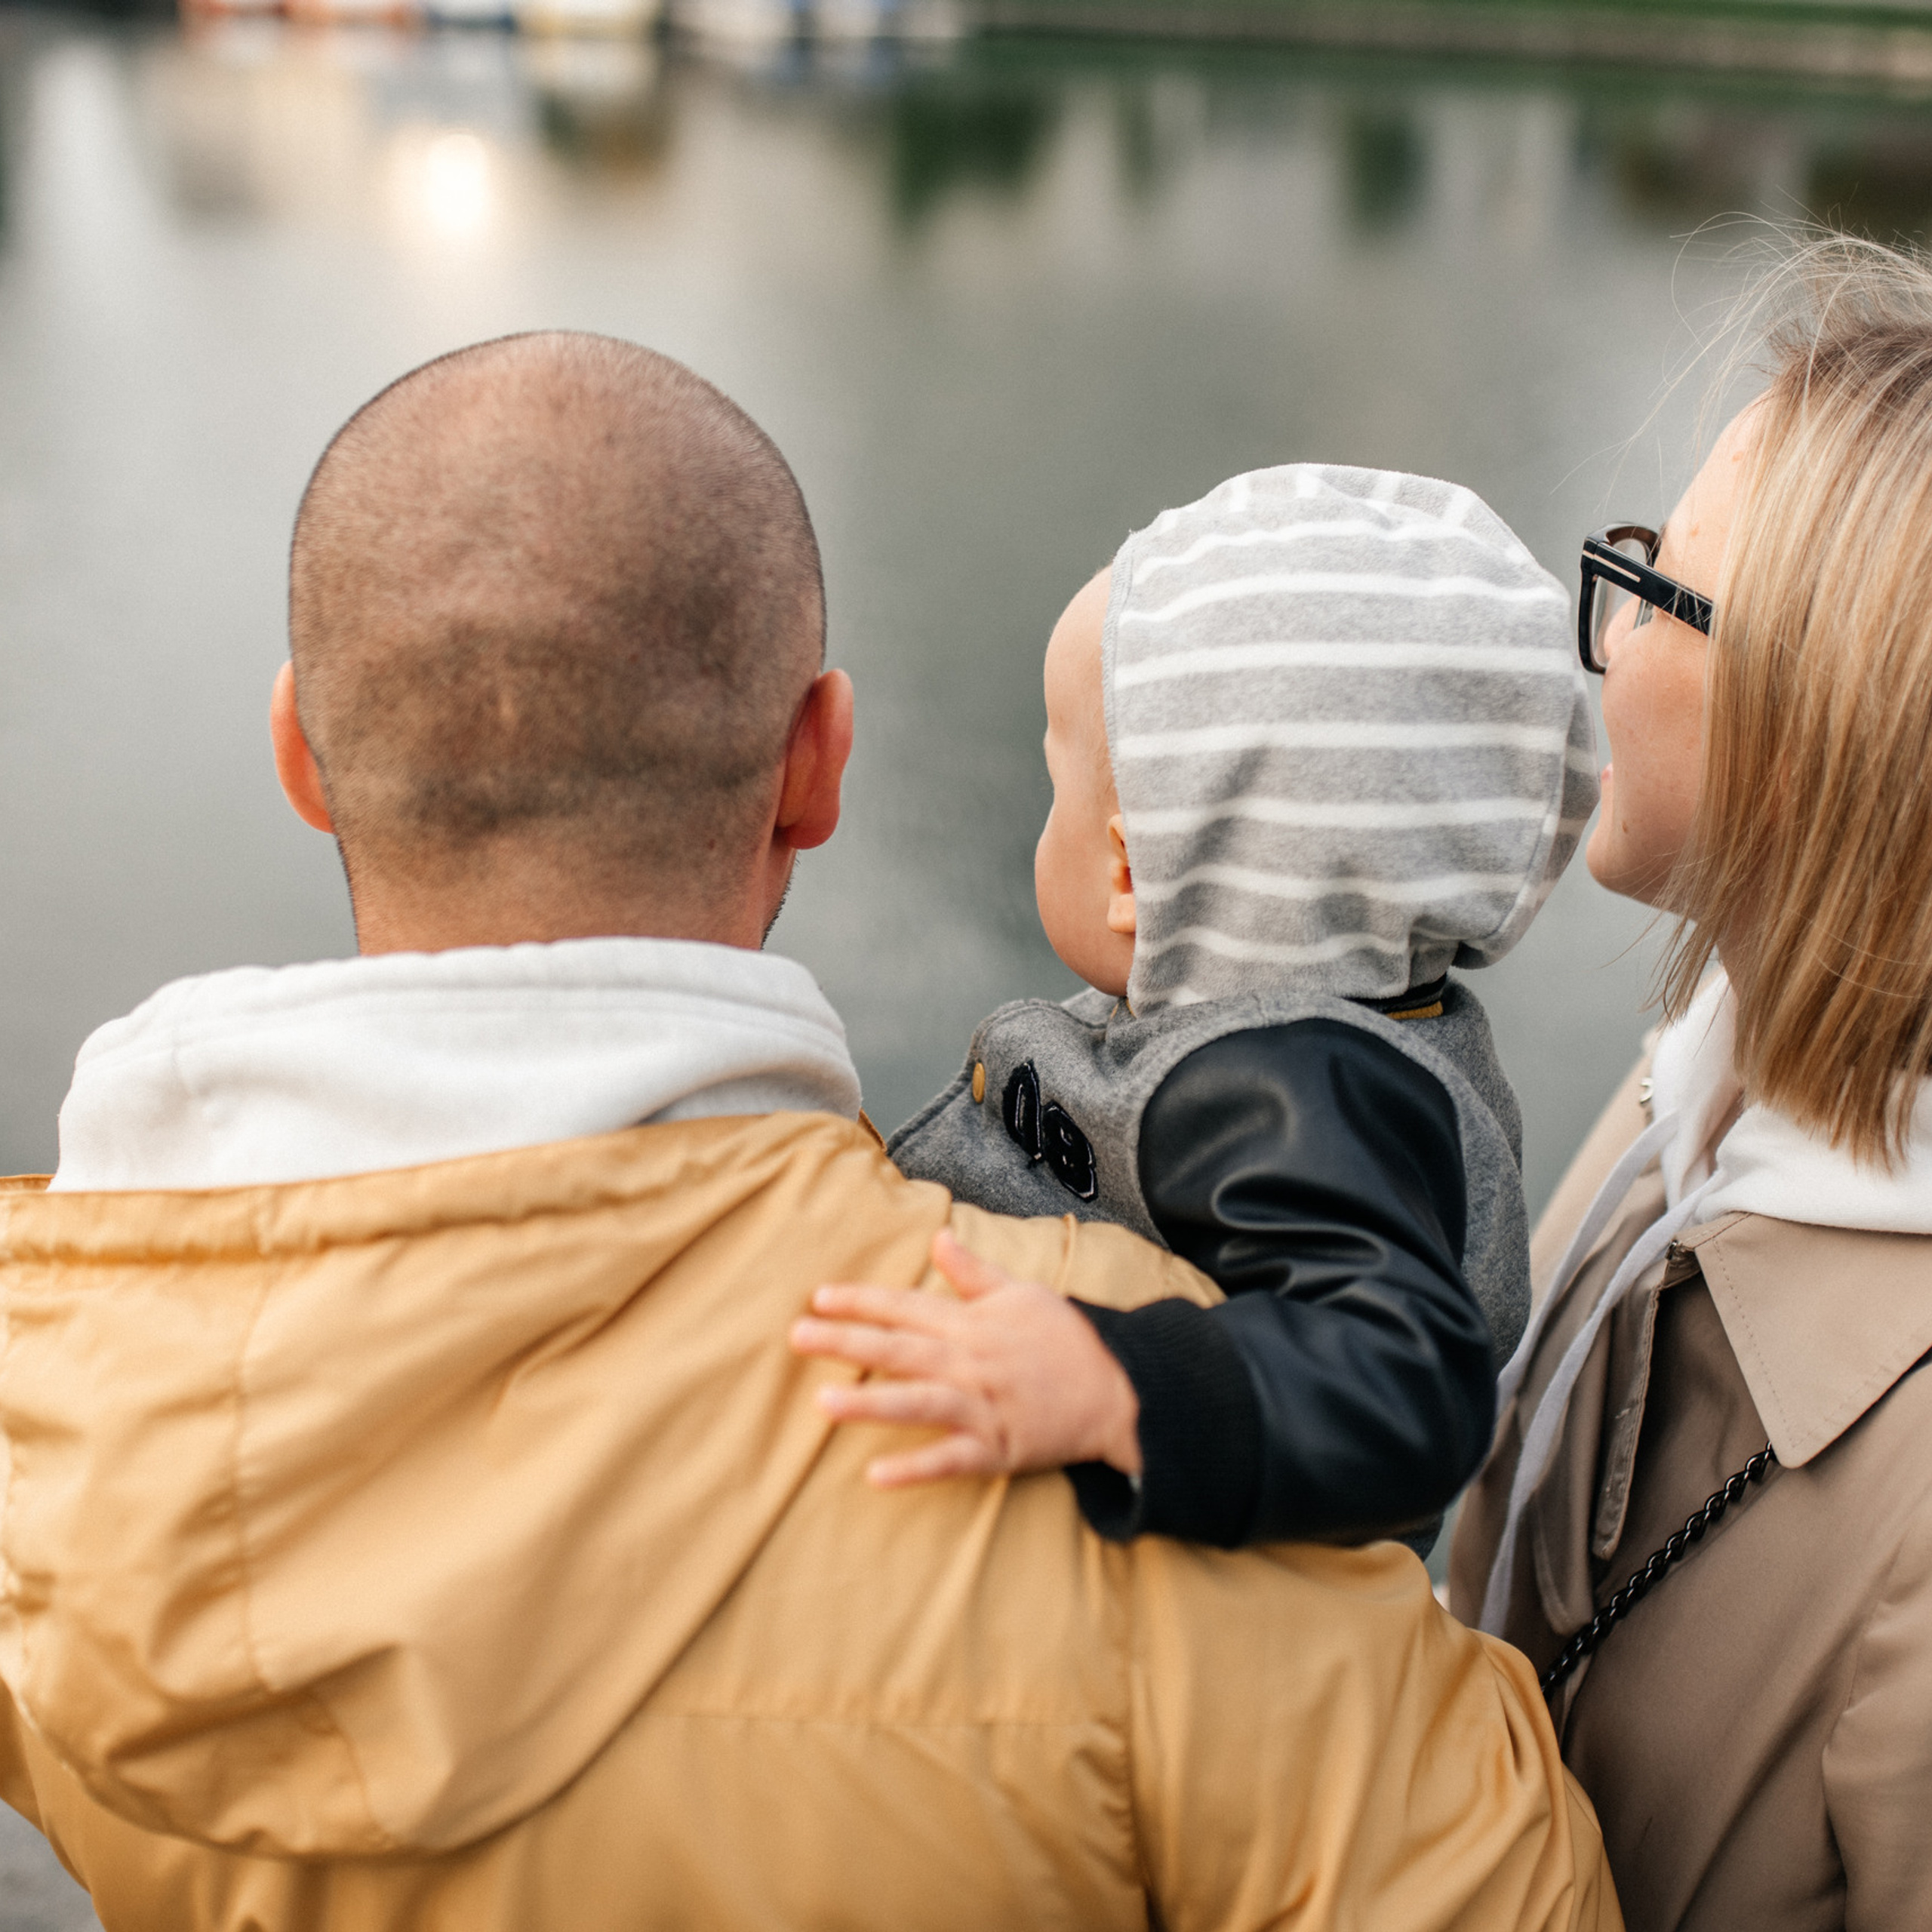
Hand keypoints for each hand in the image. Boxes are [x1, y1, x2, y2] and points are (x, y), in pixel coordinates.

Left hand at [790, 1228, 1141, 1487]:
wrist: (1118, 1392)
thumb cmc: (1066, 1341)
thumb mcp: (1023, 1292)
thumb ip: (974, 1271)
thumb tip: (938, 1236)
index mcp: (973, 1323)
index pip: (907, 1306)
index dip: (862, 1300)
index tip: (818, 1296)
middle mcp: (971, 1362)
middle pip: (900, 1349)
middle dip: (847, 1342)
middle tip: (797, 1336)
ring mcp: (982, 1406)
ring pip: (918, 1403)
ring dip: (869, 1402)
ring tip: (823, 1403)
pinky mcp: (996, 1448)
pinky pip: (950, 1459)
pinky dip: (915, 1468)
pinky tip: (876, 1474)